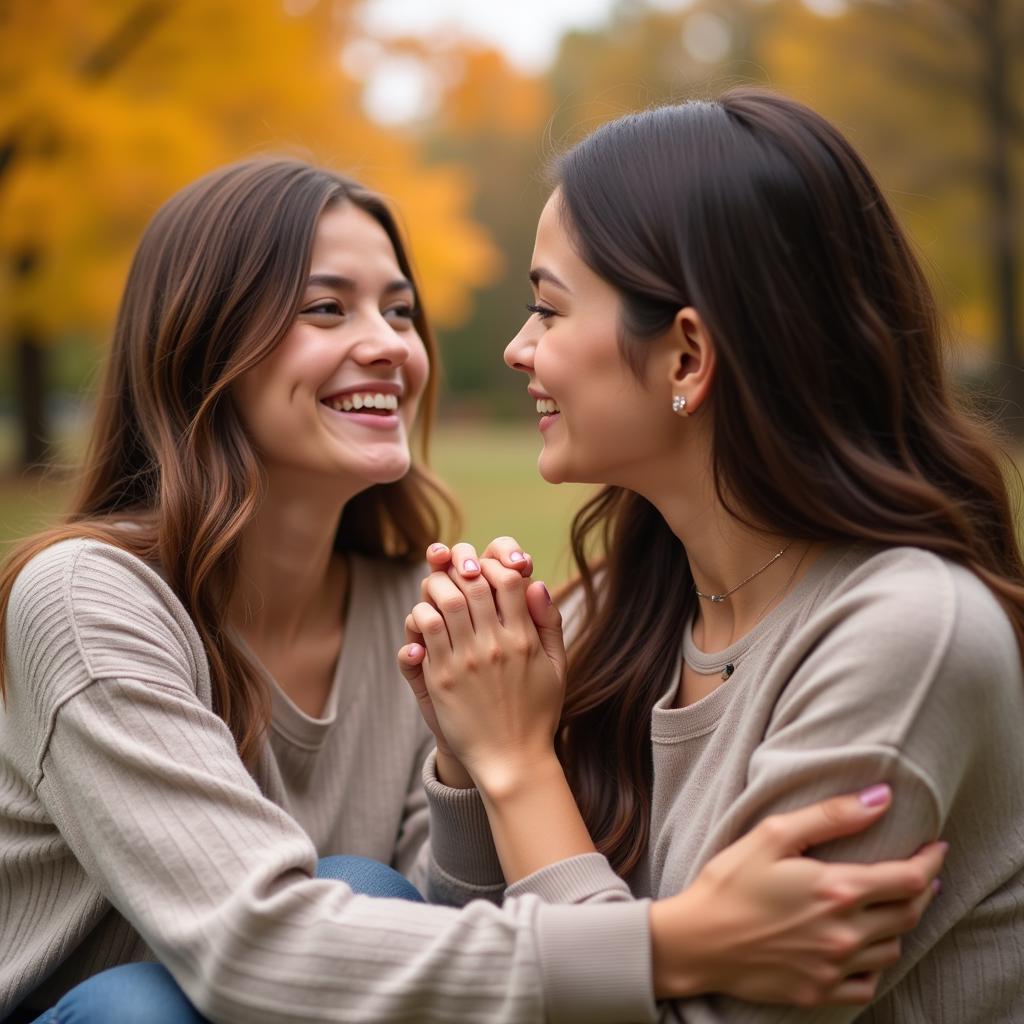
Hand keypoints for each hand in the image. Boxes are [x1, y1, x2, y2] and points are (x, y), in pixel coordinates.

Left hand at [399, 546, 565, 796]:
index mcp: (525, 639)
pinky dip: (423, 613)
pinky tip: (426, 616)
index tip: (486, 568)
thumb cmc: (538, 713)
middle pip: (474, 584)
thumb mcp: (557, 666)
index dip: (495, 564)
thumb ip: (549, 623)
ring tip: (437, 585)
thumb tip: (537, 584)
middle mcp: (496, 645)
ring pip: (447, 601)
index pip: (508, 581)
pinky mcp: (442, 677)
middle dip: (463, 565)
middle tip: (456, 565)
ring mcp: (467, 660)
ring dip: (438, 585)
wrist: (512, 760)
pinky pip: (427, 630)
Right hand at [649, 786, 945, 1005]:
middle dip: (921, 890)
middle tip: (920, 872)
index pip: (909, 878)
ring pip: (893, 949)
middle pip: (909, 913)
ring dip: (900, 925)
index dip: (930, 860)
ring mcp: (834, 967)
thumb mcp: (773, 835)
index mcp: (837, 890)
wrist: (697, 941)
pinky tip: (864, 947)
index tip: (937, 847)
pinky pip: (868, 984)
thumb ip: (830, 816)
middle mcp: (845, 933)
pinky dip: (875, 964)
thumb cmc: (729, 882)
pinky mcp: (820, 991)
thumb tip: (880, 798)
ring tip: (891, 906)